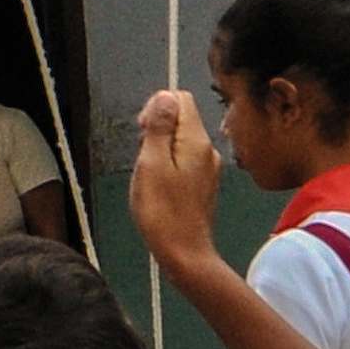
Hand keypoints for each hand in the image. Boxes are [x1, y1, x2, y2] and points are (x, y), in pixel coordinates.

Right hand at [125, 89, 226, 282]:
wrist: (184, 253)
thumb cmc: (163, 213)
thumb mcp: (152, 164)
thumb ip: (159, 127)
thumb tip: (164, 95)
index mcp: (196, 141)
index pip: (180, 98)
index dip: (156, 107)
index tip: (142, 132)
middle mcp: (207, 150)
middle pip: (180, 118)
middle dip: (157, 129)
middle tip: (144, 158)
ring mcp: (207, 168)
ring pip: (180, 140)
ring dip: (160, 149)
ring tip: (150, 176)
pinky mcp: (203, 183)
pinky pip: (184, 159)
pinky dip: (168, 165)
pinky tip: (160, 187)